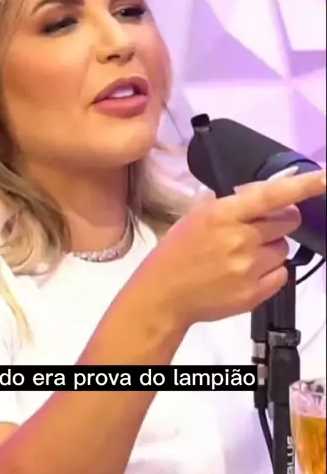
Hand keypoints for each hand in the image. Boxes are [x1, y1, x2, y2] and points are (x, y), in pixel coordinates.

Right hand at [135, 170, 325, 328]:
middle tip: (255, 229)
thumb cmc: (178, 252)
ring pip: (284, 249)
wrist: (164, 295)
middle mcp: (240, 240)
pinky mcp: (255, 293)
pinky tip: (246, 272)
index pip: (271, 195)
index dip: (302, 185)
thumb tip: (270, 193)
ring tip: (242, 256)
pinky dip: (270, 271)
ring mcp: (249, 269)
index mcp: (223, 214)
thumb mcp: (199, 216)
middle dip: (278, 221)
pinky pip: (282, 274)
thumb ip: (235, 204)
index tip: (325, 178)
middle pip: (287, 221)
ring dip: (271, 248)